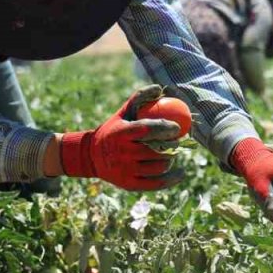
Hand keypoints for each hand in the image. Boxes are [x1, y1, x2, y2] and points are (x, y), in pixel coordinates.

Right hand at [59, 86, 183, 190]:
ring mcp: (125, 170)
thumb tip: (160, 88)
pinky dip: (171, 179)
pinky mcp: (129, 184)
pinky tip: (181, 173)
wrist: (91, 156)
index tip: (177, 127)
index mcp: (121, 133)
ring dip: (170, 159)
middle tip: (178, 141)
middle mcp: (122, 153)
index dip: (165, 128)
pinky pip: (155, 183)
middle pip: (155, 150)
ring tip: (173, 153)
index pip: (147, 129)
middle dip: (172, 145)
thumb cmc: (113, 130)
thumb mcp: (123, 113)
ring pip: (158, 167)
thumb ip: (139, 98)